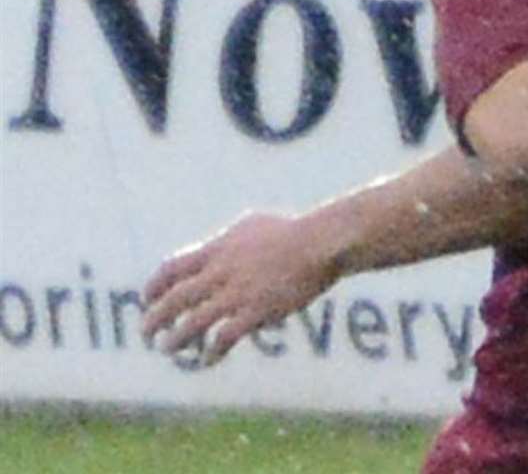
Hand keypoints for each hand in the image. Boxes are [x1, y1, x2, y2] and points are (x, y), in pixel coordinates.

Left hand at [141, 212, 336, 365]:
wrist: (322, 241)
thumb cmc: (293, 231)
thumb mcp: (253, 226)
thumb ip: (229, 241)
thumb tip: (217, 249)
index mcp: (218, 249)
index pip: (171, 269)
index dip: (153, 287)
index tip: (147, 300)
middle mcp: (221, 272)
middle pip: (174, 299)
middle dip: (154, 319)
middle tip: (147, 334)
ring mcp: (238, 292)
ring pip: (192, 323)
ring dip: (175, 340)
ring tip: (167, 350)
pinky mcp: (257, 310)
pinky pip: (224, 337)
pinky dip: (211, 352)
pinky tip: (207, 360)